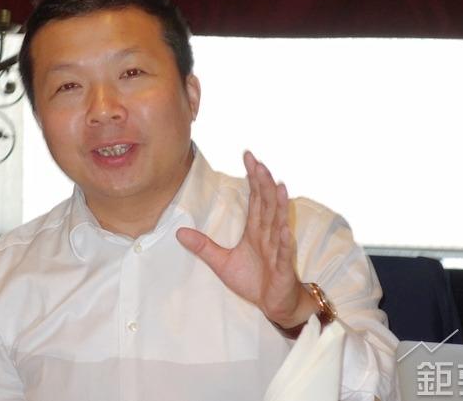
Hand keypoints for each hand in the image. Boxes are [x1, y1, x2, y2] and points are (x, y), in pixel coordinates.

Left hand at [176, 151, 314, 327]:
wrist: (274, 305)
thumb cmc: (254, 280)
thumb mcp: (222, 263)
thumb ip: (203, 247)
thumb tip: (178, 232)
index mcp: (256, 230)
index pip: (256, 199)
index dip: (253, 178)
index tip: (248, 156)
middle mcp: (268, 235)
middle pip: (267, 204)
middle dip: (264, 183)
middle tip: (258, 162)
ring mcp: (277, 250)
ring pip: (278, 223)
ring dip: (279, 205)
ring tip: (278, 185)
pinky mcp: (283, 269)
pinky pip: (283, 253)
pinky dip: (283, 241)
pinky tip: (283, 228)